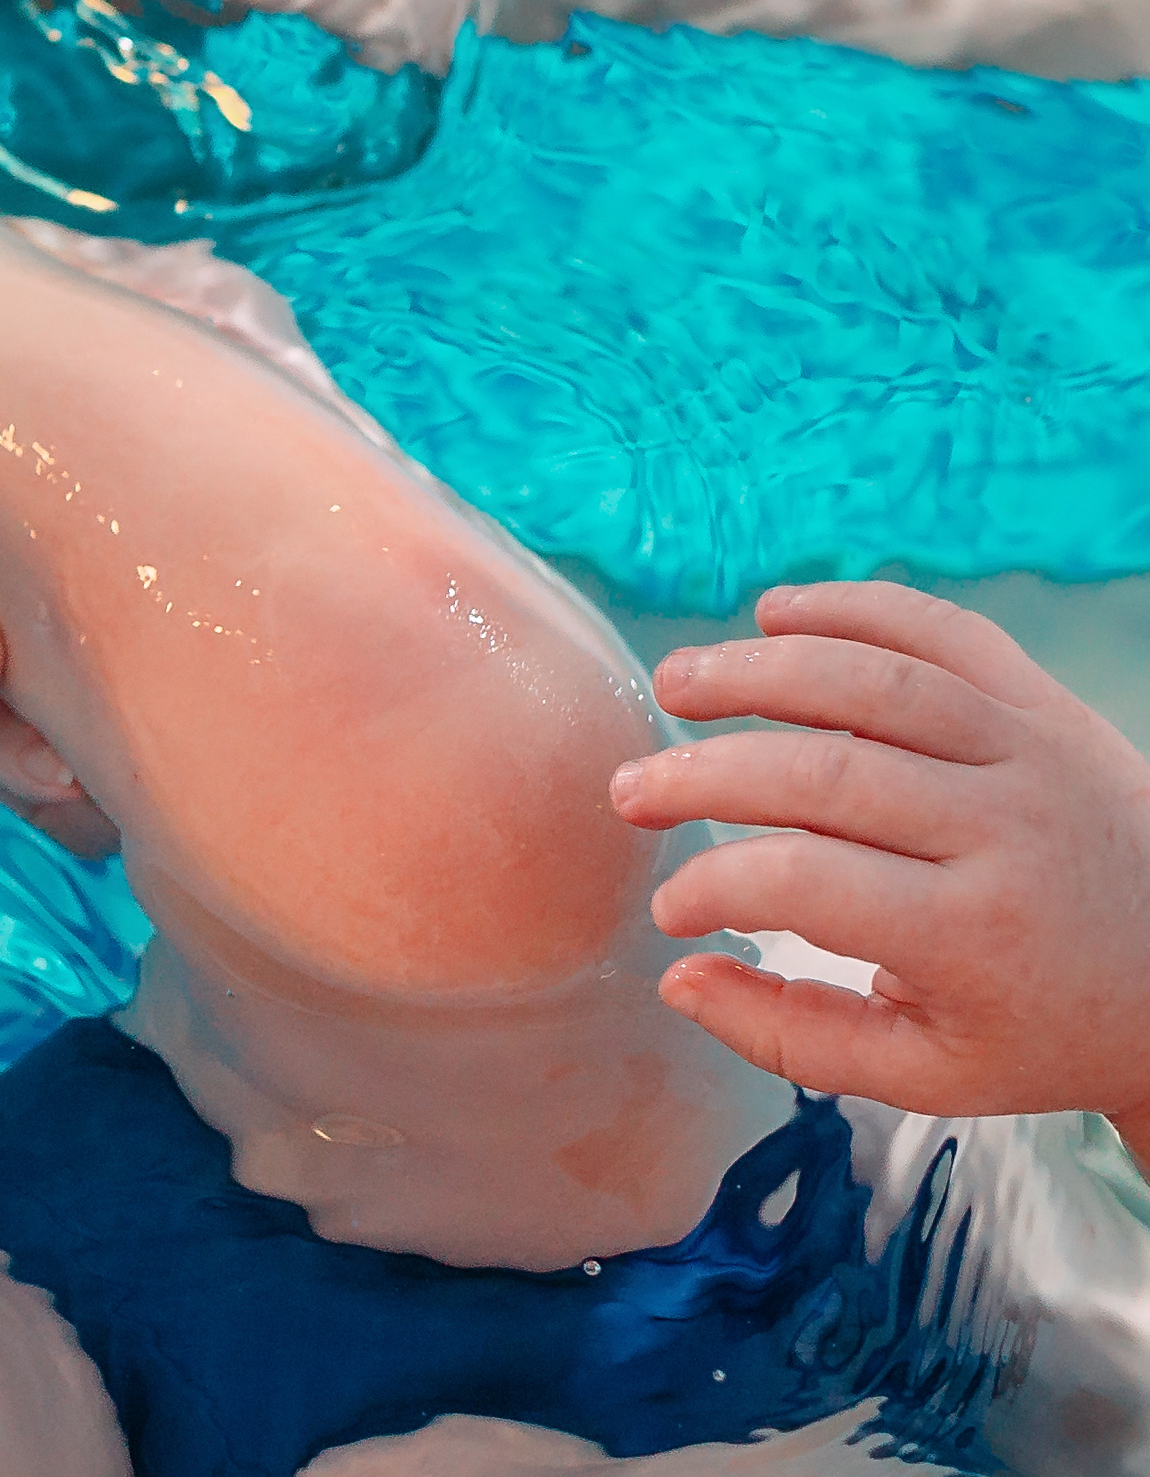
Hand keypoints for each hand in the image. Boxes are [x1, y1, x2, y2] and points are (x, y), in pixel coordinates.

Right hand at [615, 581, 1149, 1127]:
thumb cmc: (1047, 1030)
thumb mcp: (929, 1074)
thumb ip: (792, 1037)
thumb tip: (678, 977)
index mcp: (975, 935)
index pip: (803, 882)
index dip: (711, 886)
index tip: (670, 912)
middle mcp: (1004, 828)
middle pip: (821, 769)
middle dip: (700, 776)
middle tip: (633, 794)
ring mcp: (1031, 750)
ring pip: (871, 679)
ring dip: (753, 671)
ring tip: (674, 686)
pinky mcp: (1046, 702)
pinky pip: (942, 630)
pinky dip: (852, 606)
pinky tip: (777, 614)